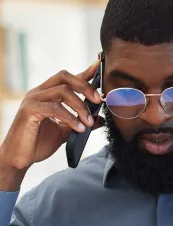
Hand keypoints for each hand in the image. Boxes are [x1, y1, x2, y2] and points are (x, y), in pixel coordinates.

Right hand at [0, 62, 102, 189]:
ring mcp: (33, 100)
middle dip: (85, 86)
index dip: (85, 72)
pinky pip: (54, 108)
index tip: (99, 67)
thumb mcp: (66, 131)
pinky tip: (79, 128)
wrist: (19, 158)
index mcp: (47, 94)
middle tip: (98, 100)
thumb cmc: (39, 143)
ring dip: (80, 106)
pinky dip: (70, 117)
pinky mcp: (29, 111)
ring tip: (88, 122)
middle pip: (65, 77)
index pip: (68, 78)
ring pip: (62, 91)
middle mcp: (39, 92)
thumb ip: (81, 122)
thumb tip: (101, 118)